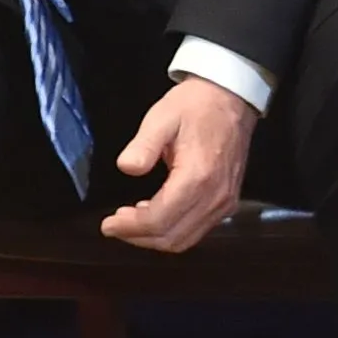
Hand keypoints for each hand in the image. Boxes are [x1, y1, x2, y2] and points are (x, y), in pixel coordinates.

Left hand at [99, 76, 256, 252]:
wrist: (230, 98)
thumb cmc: (196, 106)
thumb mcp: (161, 117)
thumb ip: (143, 146)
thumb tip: (126, 168)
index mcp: (198, 176)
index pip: (160, 219)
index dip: (130, 227)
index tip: (107, 224)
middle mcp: (215, 196)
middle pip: (172, 237)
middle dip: (138, 237)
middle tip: (114, 225)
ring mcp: (224, 202)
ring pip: (185, 239)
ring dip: (154, 237)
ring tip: (130, 221)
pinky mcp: (227, 201)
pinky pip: (198, 230)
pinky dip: (172, 231)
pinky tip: (154, 214)